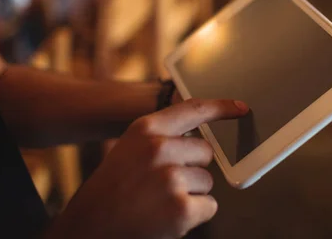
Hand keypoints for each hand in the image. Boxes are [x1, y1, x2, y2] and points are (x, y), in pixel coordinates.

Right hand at [48, 98, 248, 238]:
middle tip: (162, 183)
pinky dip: (195, 215)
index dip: (221, 107)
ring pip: (208, 180)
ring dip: (191, 193)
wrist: (89, 225)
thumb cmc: (112, 187)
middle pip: (206, 152)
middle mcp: (160, 148)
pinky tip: (168, 216)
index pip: (194, 109)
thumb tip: (199, 137)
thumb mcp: (131, 147)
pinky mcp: (181, 207)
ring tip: (159, 200)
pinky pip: (209, 206)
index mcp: (146, 129)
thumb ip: (163, 137)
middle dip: (192, 168)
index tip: (241, 107)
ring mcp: (171, 178)